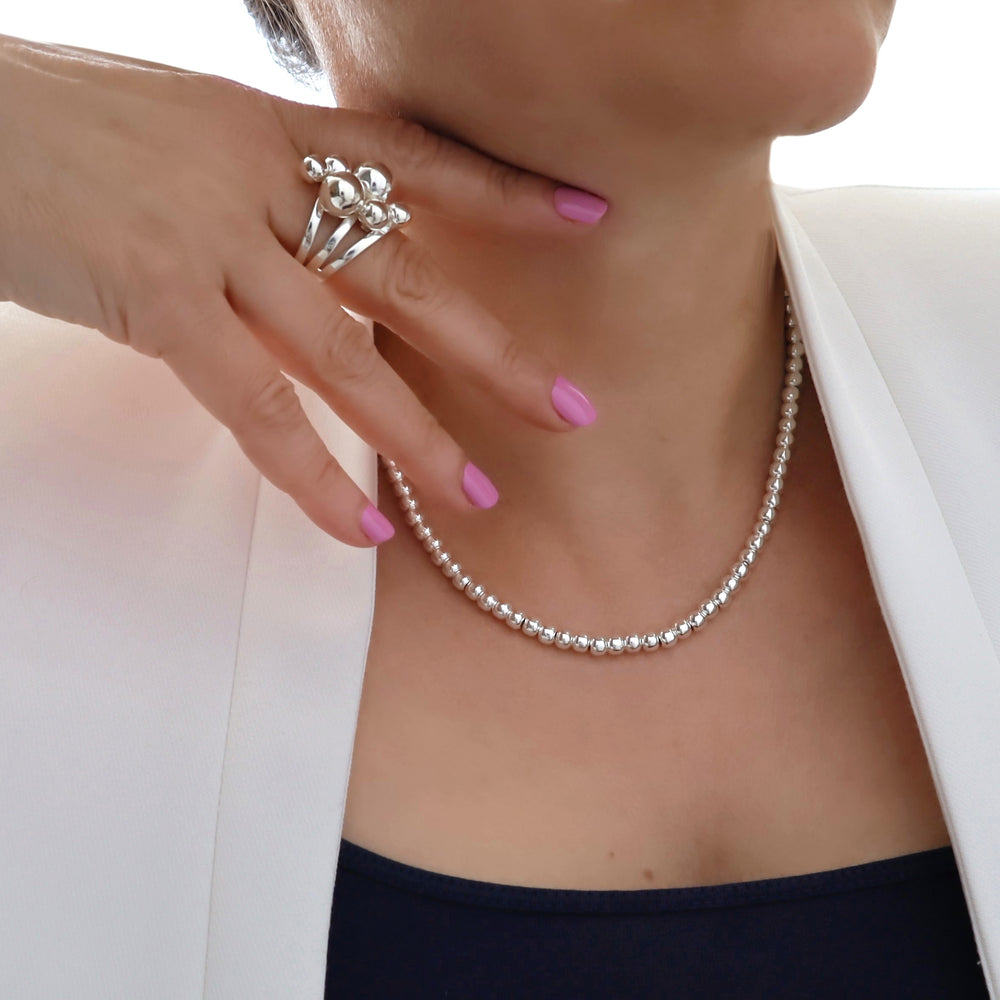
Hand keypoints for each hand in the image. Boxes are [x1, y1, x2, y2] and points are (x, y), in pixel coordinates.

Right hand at [0, 33, 604, 545]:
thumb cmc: (52, 127)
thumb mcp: (175, 133)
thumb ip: (247, 191)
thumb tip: (297, 254)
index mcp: (268, 127)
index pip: (414, 158)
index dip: (504, 192)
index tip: (585, 218)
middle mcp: (257, 176)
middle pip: (408, 274)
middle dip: (495, 349)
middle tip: (571, 408)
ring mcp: (212, 237)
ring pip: (347, 352)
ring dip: (417, 436)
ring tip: (475, 500)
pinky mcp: (160, 296)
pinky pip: (255, 405)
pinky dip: (310, 473)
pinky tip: (357, 528)